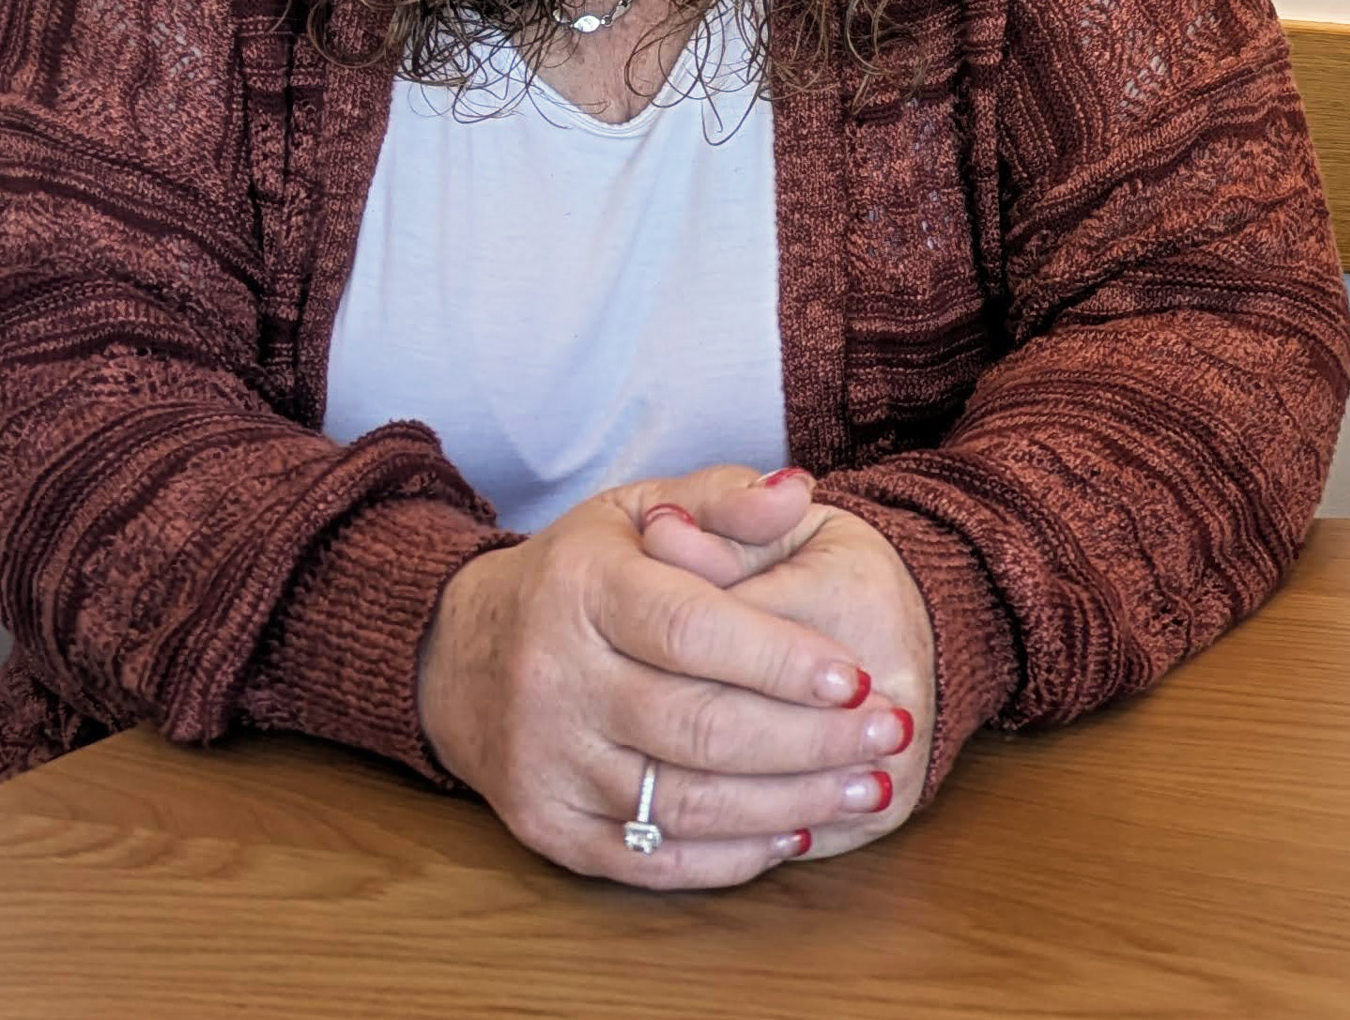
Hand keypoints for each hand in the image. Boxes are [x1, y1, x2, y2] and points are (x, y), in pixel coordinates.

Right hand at [415, 464, 917, 888]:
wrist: (458, 655)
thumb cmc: (577, 577)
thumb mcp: (638, 510)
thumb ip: (724, 497)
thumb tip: (800, 490)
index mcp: (583, 589)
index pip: (689, 628)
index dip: (779, 658)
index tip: (858, 676)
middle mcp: (554, 678)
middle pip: (697, 725)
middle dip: (809, 739)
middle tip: (892, 733)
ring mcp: (545, 762)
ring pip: (681, 802)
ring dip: (788, 802)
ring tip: (867, 788)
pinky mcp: (544, 826)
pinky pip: (647, 859)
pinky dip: (727, 856)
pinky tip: (793, 832)